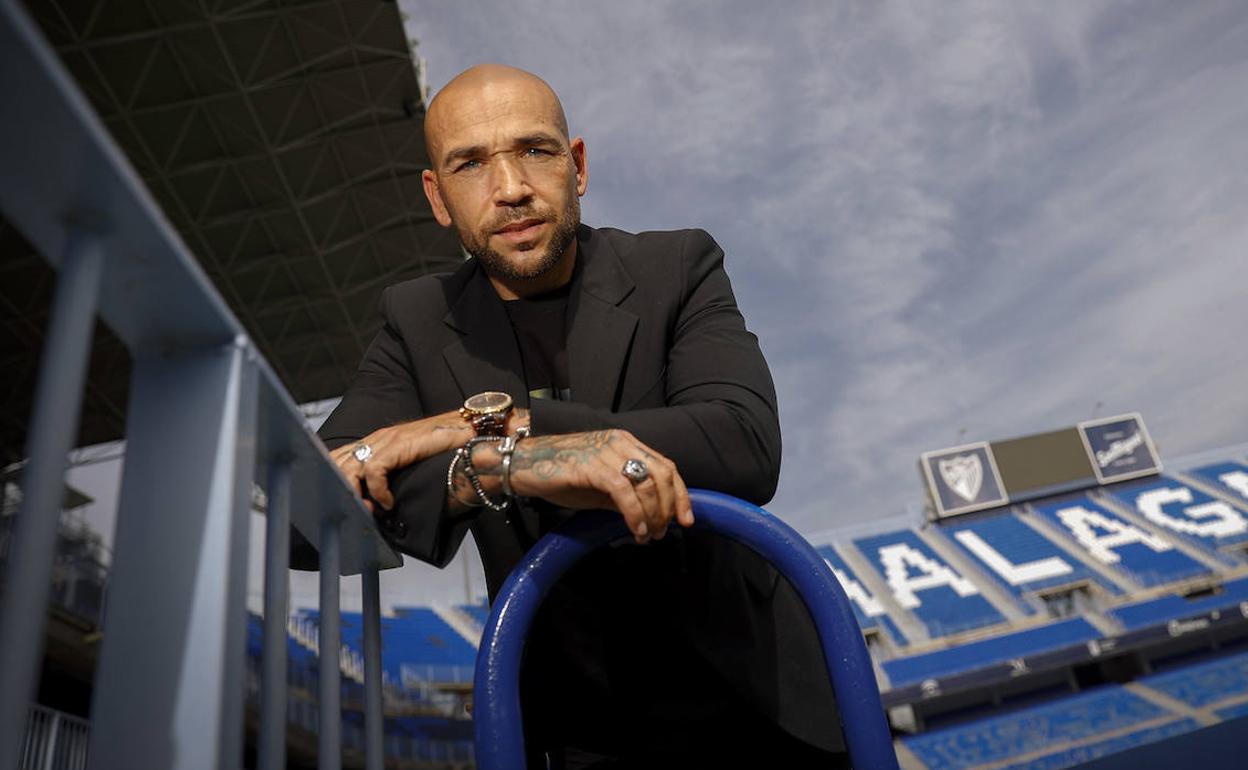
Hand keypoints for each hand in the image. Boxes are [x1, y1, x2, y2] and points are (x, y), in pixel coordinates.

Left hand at [329, 412, 470, 510]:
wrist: (466, 427)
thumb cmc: (443, 445)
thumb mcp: (410, 459)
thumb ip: (394, 473)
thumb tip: (379, 502)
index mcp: (375, 442)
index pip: (338, 456)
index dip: (332, 480)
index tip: (340, 503)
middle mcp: (376, 439)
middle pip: (337, 462)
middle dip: (338, 490)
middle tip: (353, 512)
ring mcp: (385, 440)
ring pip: (349, 467)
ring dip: (354, 494)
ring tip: (367, 511)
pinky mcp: (398, 445)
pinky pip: (374, 470)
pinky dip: (377, 491)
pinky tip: (388, 502)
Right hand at [506, 429, 693, 542]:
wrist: (523, 465)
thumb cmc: (560, 475)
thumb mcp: (600, 485)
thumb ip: (626, 494)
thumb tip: (651, 516)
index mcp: (625, 442)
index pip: (666, 466)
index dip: (680, 495)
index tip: (685, 520)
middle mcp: (620, 442)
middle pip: (662, 474)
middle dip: (669, 507)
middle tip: (664, 532)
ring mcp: (606, 452)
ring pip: (645, 484)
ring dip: (652, 515)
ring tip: (648, 536)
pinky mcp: (592, 466)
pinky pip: (624, 492)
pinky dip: (634, 514)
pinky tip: (635, 530)